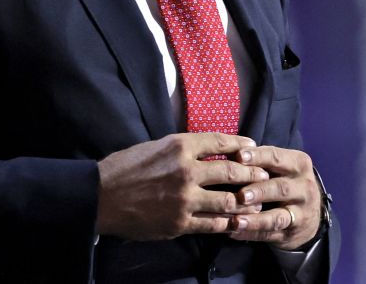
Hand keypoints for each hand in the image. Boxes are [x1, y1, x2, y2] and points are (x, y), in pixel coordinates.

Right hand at [96, 133, 269, 239]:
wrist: (102, 196)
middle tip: (263, 176)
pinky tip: (233, 221)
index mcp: (179, 146)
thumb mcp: (156, 146)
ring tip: (255, 201)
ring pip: (227, 201)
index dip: (241, 145)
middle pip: (231, 172)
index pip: (220, 142)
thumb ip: (184, 148)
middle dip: (252, 174)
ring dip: (245, 202)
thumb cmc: (126, 167)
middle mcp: (186, 170)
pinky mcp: (179, 223)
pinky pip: (212, 224)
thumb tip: (211, 149)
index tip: (253, 148)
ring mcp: (184, 199)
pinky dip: (225, 222)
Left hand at [229, 145, 320, 249]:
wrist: (309, 214)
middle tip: (240, 194)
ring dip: (255, 220)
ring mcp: (301, 213)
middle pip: (280, 188)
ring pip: (277, 217)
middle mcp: (304, 187)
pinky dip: (251, 234)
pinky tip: (234, 232)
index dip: (257, 157)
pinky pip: (269, 234)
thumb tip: (228, 152)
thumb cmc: (284, 181)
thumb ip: (258, 160)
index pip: (277, 157)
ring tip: (236, 221)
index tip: (238, 156)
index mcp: (298, 164)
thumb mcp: (279, 167)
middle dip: (259, 191)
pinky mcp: (292, 233)